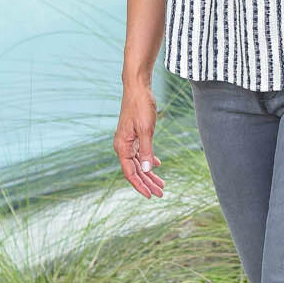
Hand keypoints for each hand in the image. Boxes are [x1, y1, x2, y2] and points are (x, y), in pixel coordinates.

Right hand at [115, 80, 163, 197]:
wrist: (137, 87)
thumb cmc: (140, 106)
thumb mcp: (146, 129)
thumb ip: (146, 150)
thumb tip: (148, 170)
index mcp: (122, 146)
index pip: (130, 173)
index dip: (140, 185)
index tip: (150, 195)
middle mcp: (123, 145)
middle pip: (135, 170)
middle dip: (148, 182)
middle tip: (161, 193)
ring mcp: (128, 140)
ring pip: (139, 162)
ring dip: (149, 173)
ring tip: (161, 184)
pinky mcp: (134, 135)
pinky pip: (140, 153)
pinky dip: (148, 160)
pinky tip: (157, 165)